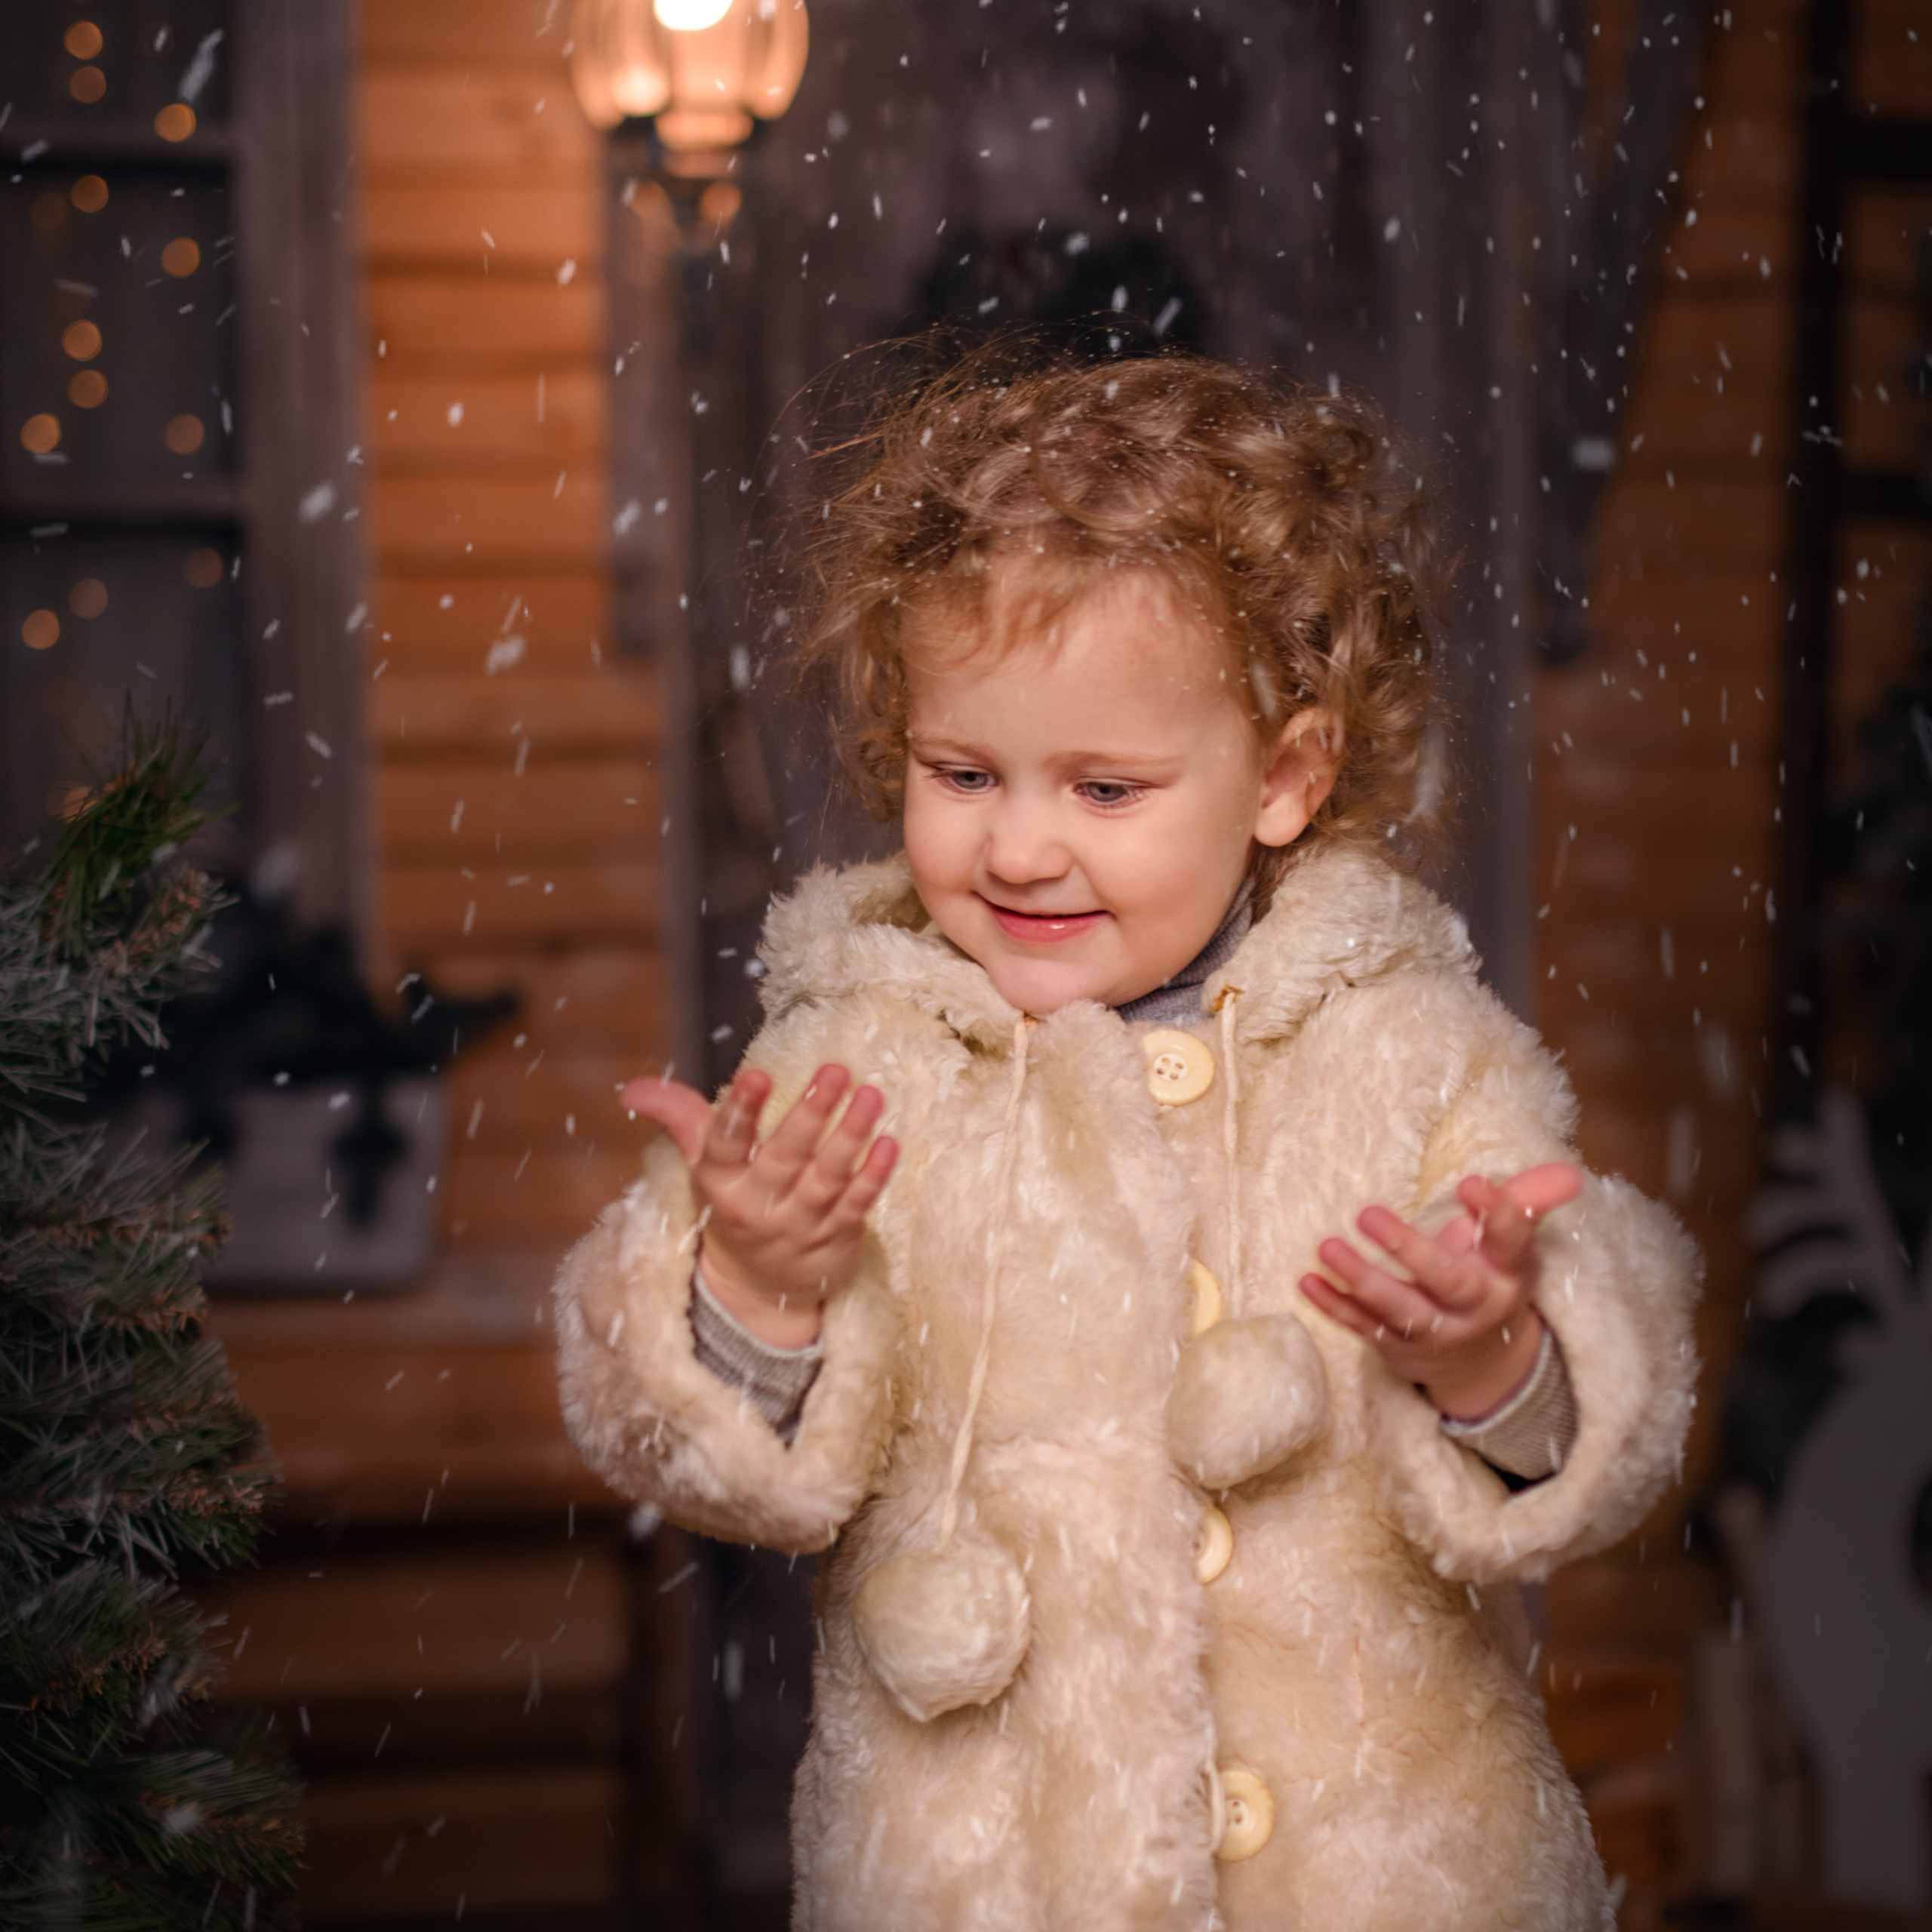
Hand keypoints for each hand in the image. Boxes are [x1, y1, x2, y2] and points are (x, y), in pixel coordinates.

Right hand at [621, 1062, 897, 1349]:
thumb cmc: (733, 1203)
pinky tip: (889, 1142)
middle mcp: (759, 1207)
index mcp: (721, 1183)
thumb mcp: (702, 1163)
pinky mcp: (835, 1239)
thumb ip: (679, 1117)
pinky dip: (873, 1176)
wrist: (758, 1290)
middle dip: (810, 1114)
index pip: (726, 1145)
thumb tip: (631, 1089)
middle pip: (785, 1158)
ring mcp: (800, 1226)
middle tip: (835, 1070)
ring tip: (870, 1094)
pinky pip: (856, 1205)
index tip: (757, 1075)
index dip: (740, 1112)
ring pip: (826, 1179)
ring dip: (850, 1136)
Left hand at [1298, 1162, 1581, 1419]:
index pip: (1510, 1242)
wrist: (1480, 1363)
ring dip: (1361, 1281)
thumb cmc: (1488, 1278)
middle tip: (1367, 1213)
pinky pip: (1364, 1329)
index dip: (1497, 1213)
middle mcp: (1474, 1307)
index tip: (1472, 1182)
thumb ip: (1527, 1201)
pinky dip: (1335, 1307)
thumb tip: (1570, 1173)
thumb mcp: (1511, 1244)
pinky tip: (1308, 1281)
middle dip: (1409, 1251)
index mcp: (1507, 1273)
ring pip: (1400, 1311)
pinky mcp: (1399, 1349)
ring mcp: (1436, 1333)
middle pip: (1447, 1282)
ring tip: (1327, 1247)